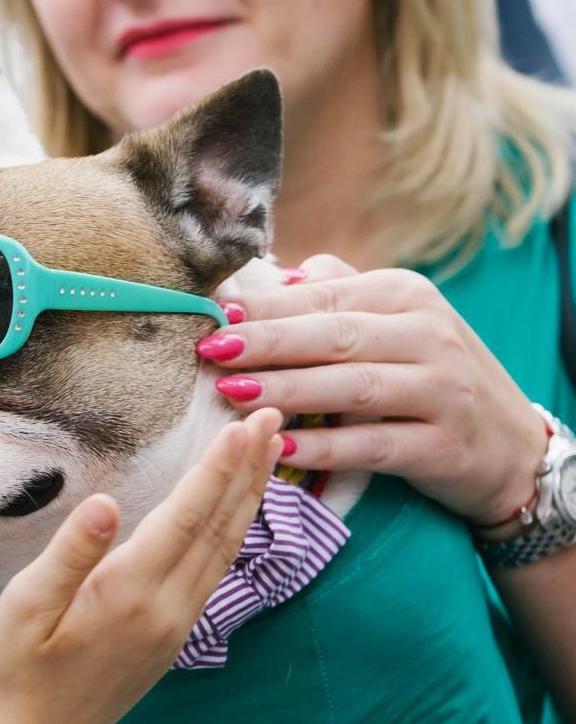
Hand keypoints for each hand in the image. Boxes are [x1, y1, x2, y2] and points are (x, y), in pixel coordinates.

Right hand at [0, 408, 282, 723]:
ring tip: (268, 451)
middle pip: (221, 526)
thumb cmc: (19, 671)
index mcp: (130, 593)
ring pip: (227, 547)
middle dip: (250, 468)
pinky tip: (237, 508)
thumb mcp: (24, 607)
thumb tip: (105, 503)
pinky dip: (235, 527)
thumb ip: (69, 554)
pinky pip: (218, 568)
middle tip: (275, 418)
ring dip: (250, 495)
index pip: (187, 517)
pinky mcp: (175, 634)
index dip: (217, 467)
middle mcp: (167, 607)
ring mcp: (178, 623)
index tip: (244, 426)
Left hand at [204, 255, 547, 529]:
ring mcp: (441, 391)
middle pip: (334, 335)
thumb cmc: (430, 374)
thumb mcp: (397, 320)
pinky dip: (326, 446)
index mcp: (406, 296)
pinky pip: (374, 445)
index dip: (267, 307)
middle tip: (211, 350)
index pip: (325, 295)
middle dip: (267, 342)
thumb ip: (341, 293)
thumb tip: (273, 277)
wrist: (511, 446)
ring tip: (231, 394)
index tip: (215, 315)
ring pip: (352, 387)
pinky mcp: (444, 447)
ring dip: (288, 390)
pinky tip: (280, 446)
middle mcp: (428, 335)